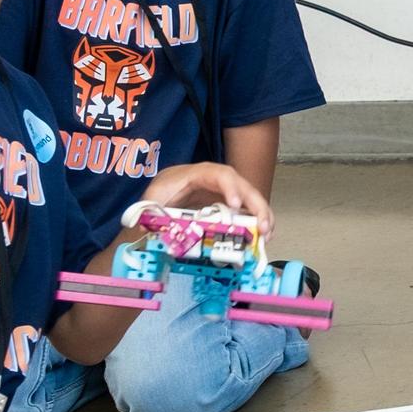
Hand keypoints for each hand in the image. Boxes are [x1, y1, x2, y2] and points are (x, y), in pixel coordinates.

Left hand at [138, 163, 273, 235]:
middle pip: (245, 187)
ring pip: (252, 198)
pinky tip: (263, 238)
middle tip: (262, 228)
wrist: (168, 189)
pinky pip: (250, 210)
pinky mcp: (233, 204)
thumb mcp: (152, 197)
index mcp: (200, 173)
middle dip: (256, 206)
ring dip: (263, 216)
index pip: (220, 175)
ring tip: (267, 236)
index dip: (231, 188)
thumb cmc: (163, 191)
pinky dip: (259, 223)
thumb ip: (149, 209)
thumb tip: (146, 226)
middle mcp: (220, 180)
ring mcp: (229, 191)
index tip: (235, 206)